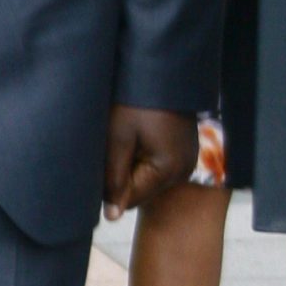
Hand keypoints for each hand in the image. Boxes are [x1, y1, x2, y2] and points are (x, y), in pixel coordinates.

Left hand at [102, 105, 198, 219]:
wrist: (160, 68)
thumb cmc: (136, 100)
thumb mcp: (118, 138)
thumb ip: (113, 178)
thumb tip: (111, 217)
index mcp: (169, 170)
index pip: (130, 199)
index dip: (108, 186)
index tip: (99, 161)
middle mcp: (184, 170)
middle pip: (139, 190)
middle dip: (120, 173)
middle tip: (112, 143)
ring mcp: (187, 160)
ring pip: (146, 178)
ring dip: (130, 164)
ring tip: (125, 136)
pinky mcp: (183, 151)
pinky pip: (156, 165)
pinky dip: (141, 155)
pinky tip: (137, 134)